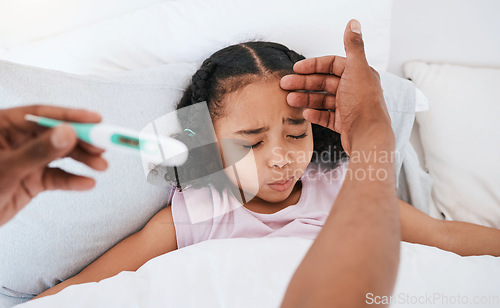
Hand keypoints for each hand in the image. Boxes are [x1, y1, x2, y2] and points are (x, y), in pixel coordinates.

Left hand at [0, 105, 107, 225]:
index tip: (96, 119)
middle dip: (82, 140)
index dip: (70, 115)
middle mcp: (18, 140)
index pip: (41, 114)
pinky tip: (87, 184)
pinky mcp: (32, 180)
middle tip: (104, 146)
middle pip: (56, 134)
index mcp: (4, 126)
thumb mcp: (7, 168)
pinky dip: (73, 181)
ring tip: (102, 167)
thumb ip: (38, 151)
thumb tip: (68, 132)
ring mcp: (26, 160)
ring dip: (83, 161)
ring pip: (61, 155)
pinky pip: (57, 177)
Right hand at [280, 19, 391, 154]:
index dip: (313, 65)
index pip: (332, 64)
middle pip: (324, 82)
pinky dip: (315, 114)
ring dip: (306, 99)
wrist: (368, 136)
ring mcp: (348, 107)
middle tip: (286, 84)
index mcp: (358, 74)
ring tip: (290, 100)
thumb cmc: (365, 104)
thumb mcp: (357, 69)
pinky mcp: (344, 123)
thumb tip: (353, 23)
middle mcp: (354, 89)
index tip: (297, 68)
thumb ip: (353, 46)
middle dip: (304, 83)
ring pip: (322, 99)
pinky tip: (305, 114)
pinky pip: (325, 116)